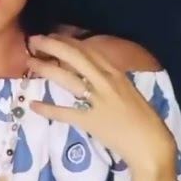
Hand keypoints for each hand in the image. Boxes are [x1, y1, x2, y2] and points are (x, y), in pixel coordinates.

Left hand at [25, 34, 179, 180]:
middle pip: (74, 56)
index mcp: (116, 73)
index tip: (53, 36)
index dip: (67, 41)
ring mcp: (96, 100)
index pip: (88, 50)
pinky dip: (47, 109)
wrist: (150, 144)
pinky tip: (33, 105)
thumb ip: (110, 80)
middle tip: (34, 40)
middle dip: (52, 45)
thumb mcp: (127, 91)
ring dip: (45, 69)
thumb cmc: (143, 118)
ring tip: (30, 64)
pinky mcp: (89, 121)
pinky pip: (64, 112)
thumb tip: (91, 73)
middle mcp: (105, 81)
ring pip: (66, 78)